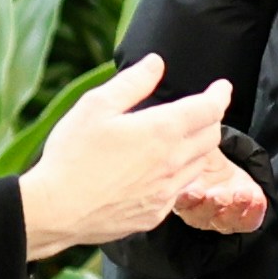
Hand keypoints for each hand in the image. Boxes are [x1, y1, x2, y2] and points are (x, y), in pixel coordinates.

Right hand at [15, 56, 237, 255]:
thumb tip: (156, 64)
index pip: (209, 110)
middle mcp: (173, 163)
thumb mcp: (96, 106)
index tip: (221, 87)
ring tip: (179, 137)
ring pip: (198, 164)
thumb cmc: (71, 155)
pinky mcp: (155, 214)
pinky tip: (159, 169)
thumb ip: (132, 82)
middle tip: (200, 109)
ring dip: (197, 147)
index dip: (219, 95)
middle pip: (212, 136)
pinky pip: (179, 190)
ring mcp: (166, 192)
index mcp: (162, 131)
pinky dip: (179, 174)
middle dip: (211, 119)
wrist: (56, 211)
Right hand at [167, 148, 270, 231]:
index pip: (180, 202)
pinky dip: (254, 212)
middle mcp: (196, 211)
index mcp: (180, 194)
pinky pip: (247, 222)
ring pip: (225, 221)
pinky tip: (256, 199)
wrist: (218, 166)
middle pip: (201, 215)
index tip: (196, 190)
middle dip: (212, 205)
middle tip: (220, 194)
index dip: (187, 199)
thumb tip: (189, 125)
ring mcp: (218, 217)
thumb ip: (189, 145)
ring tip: (243, 194)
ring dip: (234, 208)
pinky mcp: (241, 217)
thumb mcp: (193, 147)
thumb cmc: (199, 156)